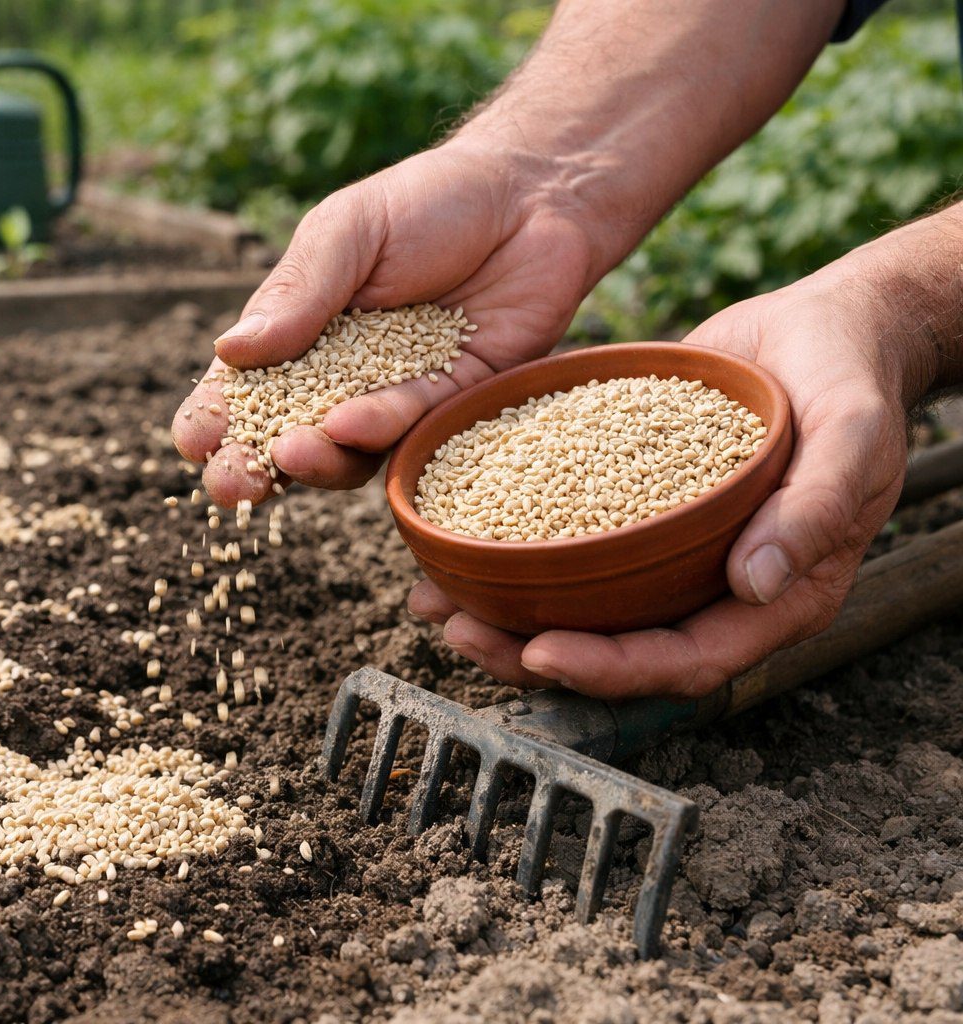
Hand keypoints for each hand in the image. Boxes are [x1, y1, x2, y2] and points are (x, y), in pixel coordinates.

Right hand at [172, 139, 602, 506]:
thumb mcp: (347, 232)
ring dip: (316, 460)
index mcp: (298, 338)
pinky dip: (381, 427)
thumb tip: (230, 351)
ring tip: (291, 453)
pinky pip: (413, 427)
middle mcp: (342, 381)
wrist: (533, 198)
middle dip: (253, 467)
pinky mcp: (454, 407)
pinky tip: (353, 423)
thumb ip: (297, 293)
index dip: (215, 420)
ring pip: (348, 452)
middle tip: (230, 487)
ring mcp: (397, 400)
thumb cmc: (428, 203)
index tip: (195, 441)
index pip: (244, 391)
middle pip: (286, 438)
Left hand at [410, 275, 911, 698]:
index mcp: (776, 595)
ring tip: (435, 600)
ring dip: (508, 614)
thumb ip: (816, 509)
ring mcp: (672, 554)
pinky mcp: (635, 511)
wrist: (824, 328)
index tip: (543, 651)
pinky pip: (572, 545)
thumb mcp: (852, 434)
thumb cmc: (852, 381)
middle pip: (619, 648)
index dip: (614, 668)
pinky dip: (514, 549)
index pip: (688, 658)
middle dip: (534, 653)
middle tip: (459, 630)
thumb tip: (757, 582)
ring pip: (584, 607)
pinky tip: (453, 538)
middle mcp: (717, 587)